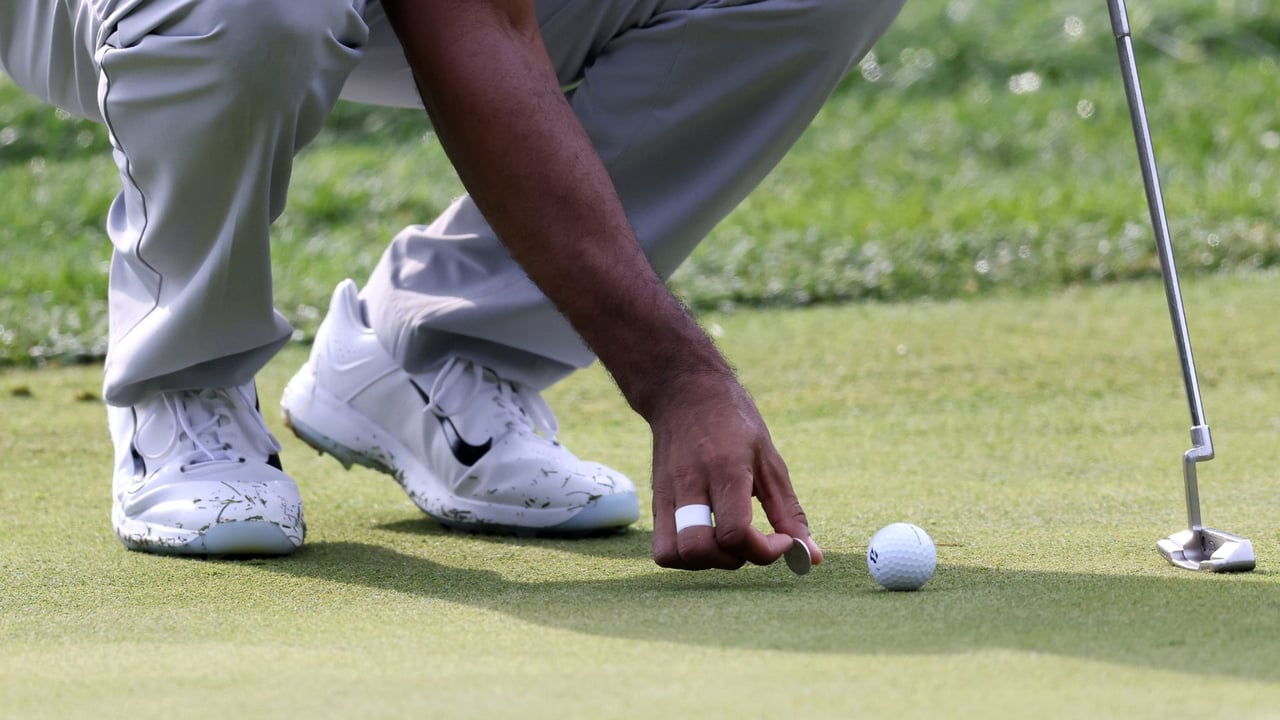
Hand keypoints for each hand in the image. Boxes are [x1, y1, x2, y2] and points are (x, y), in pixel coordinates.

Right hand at [649, 371, 822, 569]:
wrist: (684, 392)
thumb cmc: (734, 422)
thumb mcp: (770, 461)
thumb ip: (789, 512)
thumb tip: (811, 557)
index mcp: (724, 470)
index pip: (735, 533)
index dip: (764, 551)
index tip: (781, 540)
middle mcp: (690, 484)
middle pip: (698, 548)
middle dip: (733, 559)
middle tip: (752, 543)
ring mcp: (667, 494)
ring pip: (673, 554)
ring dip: (707, 562)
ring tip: (729, 544)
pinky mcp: (655, 501)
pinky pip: (663, 548)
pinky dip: (687, 558)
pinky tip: (709, 540)